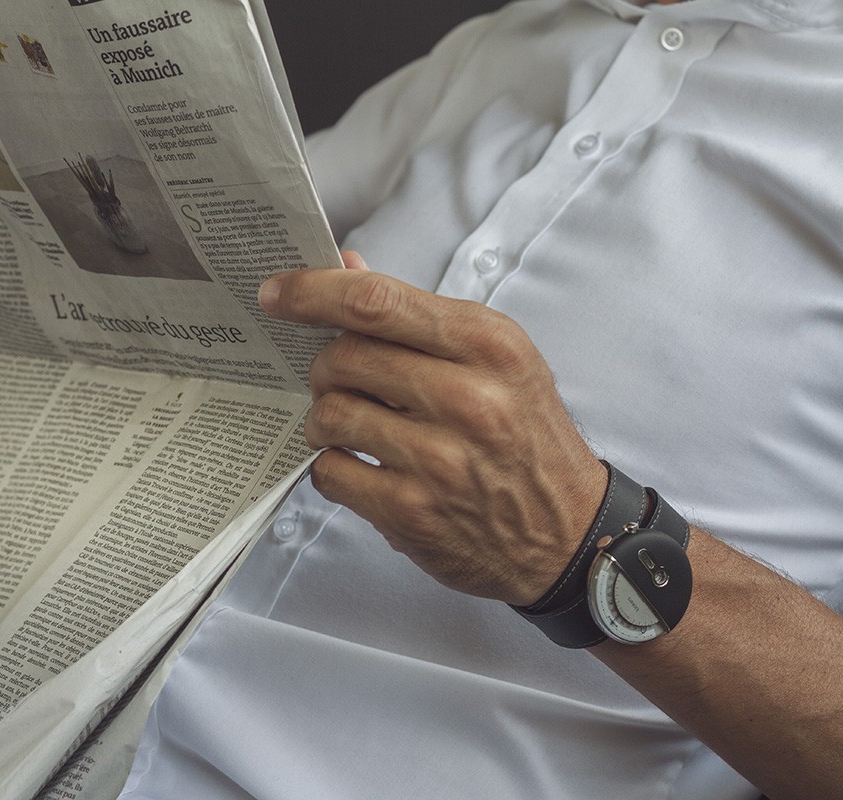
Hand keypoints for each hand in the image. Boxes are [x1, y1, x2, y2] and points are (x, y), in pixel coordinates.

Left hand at [258, 252, 606, 604]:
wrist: (567, 533)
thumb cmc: (524, 436)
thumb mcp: (495, 358)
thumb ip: (416, 314)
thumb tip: (344, 266)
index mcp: (489, 346)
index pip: (377, 303)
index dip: (312, 292)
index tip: (276, 292)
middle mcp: (469, 399)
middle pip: (345, 357)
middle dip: (323, 364)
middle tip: (335, 377)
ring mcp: (439, 461)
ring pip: (330, 414)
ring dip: (323, 417)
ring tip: (347, 423)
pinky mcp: (412, 513)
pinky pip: (330, 472)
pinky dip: (331, 465)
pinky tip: (357, 463)